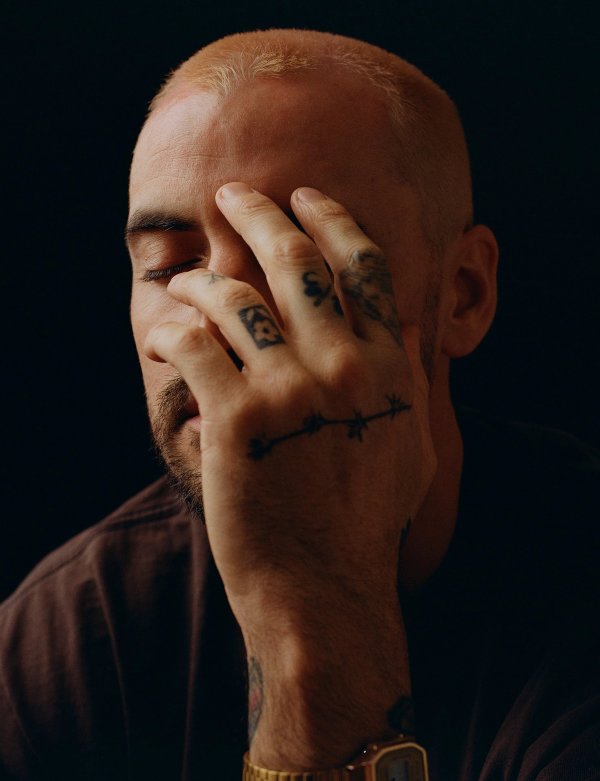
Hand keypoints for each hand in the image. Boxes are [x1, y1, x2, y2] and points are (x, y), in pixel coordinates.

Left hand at [145, 183, 435, 767]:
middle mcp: (342, 365)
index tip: (303, 196)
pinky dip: (172, 329)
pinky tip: (164, 334)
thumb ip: (410, 380)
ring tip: (185, 280)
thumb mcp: (412, 444)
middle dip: (258, 215)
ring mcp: (288, 390)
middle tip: (231, 198)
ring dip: (200, 279)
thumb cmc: (365, 519)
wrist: (324, 583)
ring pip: (233, 297)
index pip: (361, 265)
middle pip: (295, 261)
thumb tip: (407, 326)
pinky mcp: (235, 418)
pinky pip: (193, 344)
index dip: (329, 218)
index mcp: (388, 365)